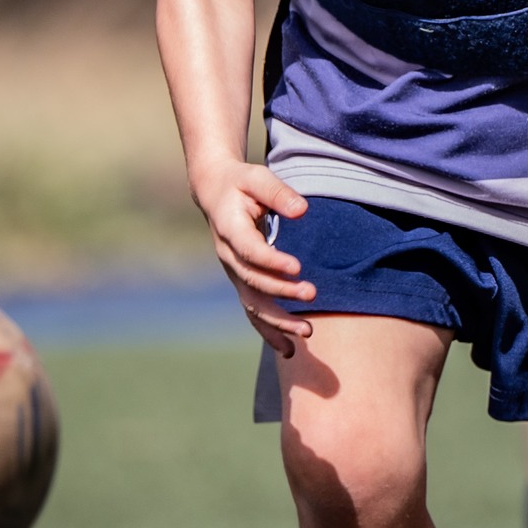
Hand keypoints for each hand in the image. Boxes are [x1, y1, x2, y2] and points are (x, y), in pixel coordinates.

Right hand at [191, 156, 315, 354]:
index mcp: (229, 229)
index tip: (297, 267)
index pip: (250, 252)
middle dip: (282, 292)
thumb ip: (278, 193)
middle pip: (253, 282)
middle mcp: (228, 256)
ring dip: (278, 321)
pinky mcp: (242, 282)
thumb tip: (302, 210)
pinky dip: (269, 332)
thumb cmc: (241, 183)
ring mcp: (234, 273)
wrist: (215, 193)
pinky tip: (289, 350)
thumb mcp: (257, 177)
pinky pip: (253, 312)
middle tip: (312, 295)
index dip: (271, 261)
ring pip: (252, 304)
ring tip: (306, 333)